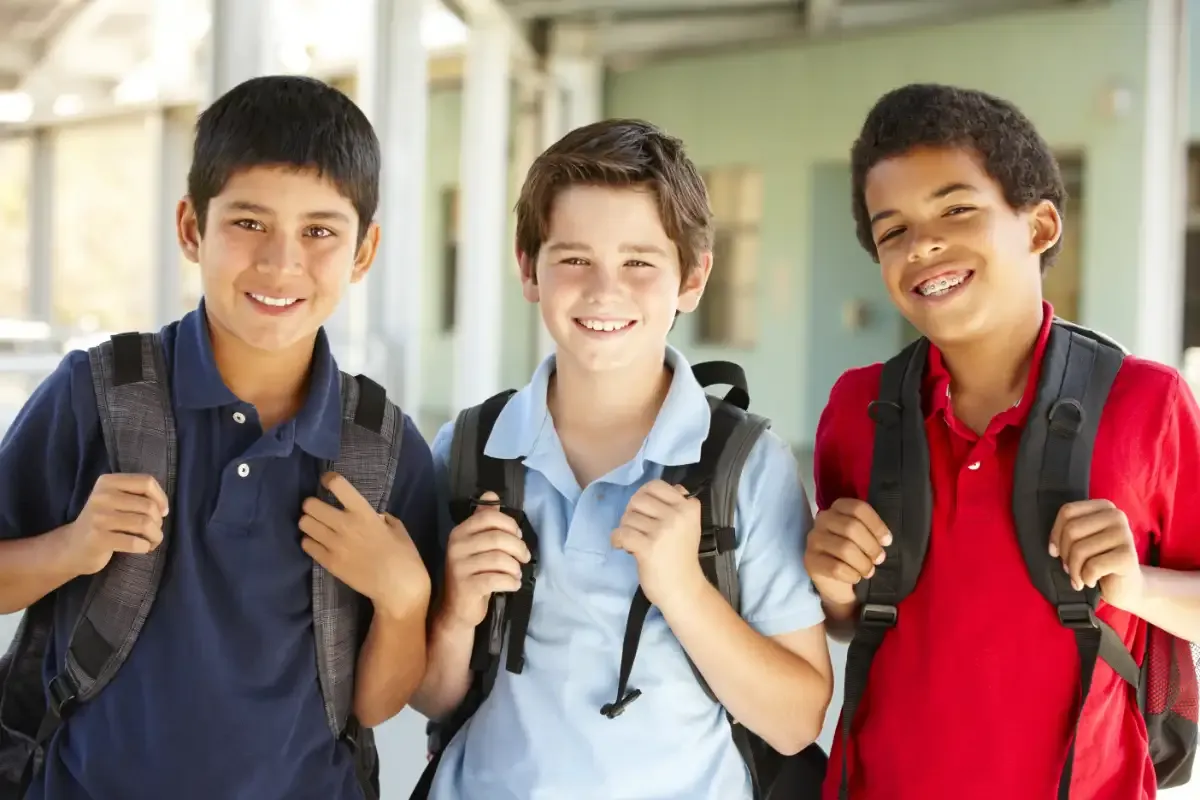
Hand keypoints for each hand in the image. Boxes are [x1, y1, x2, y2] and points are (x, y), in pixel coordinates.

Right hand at [62, 473, 168, 575]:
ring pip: (144, 524)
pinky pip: (135, 542)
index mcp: (108, 482)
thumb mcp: (116, 501)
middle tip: (153, 531)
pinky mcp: (98, 538)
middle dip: (158, 522)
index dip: (161, 498)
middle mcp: (102, 496)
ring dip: (156, 536)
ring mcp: (98, 517)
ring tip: (152, 541)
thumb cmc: (103, 523)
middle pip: (148, 505)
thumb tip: (164, 509)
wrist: (71, 547)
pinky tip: (143, 548)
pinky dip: (145, 547)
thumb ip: (138, 497)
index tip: (162, 512)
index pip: (146, 482)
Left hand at [300, 472, 430, 616]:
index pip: (338, 485)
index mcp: (364, 513)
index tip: (327, 481)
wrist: (398, 588)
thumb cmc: (404, 556)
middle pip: (310, 505)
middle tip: (318, 510)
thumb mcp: (397, 528)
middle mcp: (345, 525)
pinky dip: (310, 542)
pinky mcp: (328, 563)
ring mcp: (334, 545)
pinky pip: (307, 545)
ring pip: (304, 524)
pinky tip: (318, 544)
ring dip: (309, 523)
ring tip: (317, 527)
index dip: (328, 479)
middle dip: (312, 505)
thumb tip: (372, 515)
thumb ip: (381, 518)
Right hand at [441, 492, 529, 630]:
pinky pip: (497, 579)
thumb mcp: (478, 545)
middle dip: (518, 548)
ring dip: (515, 568)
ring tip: (516, 573)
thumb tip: (492, 494)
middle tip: (524, 558)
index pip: (490, 517)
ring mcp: (459, 567)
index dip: (510, 525)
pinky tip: (513, 584)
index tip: (518, 537)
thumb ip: (485, 520)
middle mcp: (456, 546)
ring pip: (499, 559)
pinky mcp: (466, 587)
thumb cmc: (473, 573)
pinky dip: (511, 582)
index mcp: (460, 532)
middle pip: (498, 538)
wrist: (457, 608)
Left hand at [611, 480, 704, 610]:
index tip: (644, 512)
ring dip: (626, 529)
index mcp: (688, 507)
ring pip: (628, 517)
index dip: (643, 497)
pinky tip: (624, 547)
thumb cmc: (681, 556)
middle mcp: (677, 516)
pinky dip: (617, 540)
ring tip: (635, 541)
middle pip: (637, 500)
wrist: (683, 589)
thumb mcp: (688, 525)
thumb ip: (679, 504)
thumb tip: (674, 486)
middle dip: (631, 513)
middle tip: (637, 528)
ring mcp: (662, 532)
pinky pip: (621, 533)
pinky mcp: (648, 548)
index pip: (655, 485)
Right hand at [803, 498, 890, 607]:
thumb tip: (885, 540)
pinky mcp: (810, 560)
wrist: (837, 581)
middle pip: (851, 527)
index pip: (858, 508)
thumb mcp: (865, 538)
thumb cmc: (855, 553)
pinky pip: (835, 568)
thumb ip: (873, 532)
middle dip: (871, 546)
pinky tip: (855, 577)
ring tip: (868, 571)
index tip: (887, 541)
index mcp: (838, 508)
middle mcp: (823, 519)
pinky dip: (851, 575)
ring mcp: (814, 539)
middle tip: (879, 559)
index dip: (876, 525)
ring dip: (862, 563)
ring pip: (844, 549)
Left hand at [1050, 499, 1142, 610]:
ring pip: (1080, 550)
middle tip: (1069, 568)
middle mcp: (1116, 516)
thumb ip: (1067, 533)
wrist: (1126, 586)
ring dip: (1074, 570)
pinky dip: (1086, 578)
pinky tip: (1091, 581)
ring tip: (1078, 577)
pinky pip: (1092, 567)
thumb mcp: (1082, 541)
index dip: (1055, 534)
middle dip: (1064, 554)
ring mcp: (1124, 535)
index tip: (1055, 551)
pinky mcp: (1128, 556)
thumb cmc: (1098, 560)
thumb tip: (1053, 548)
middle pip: (1071, 530)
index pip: (1068, 512)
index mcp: (1104, 507)